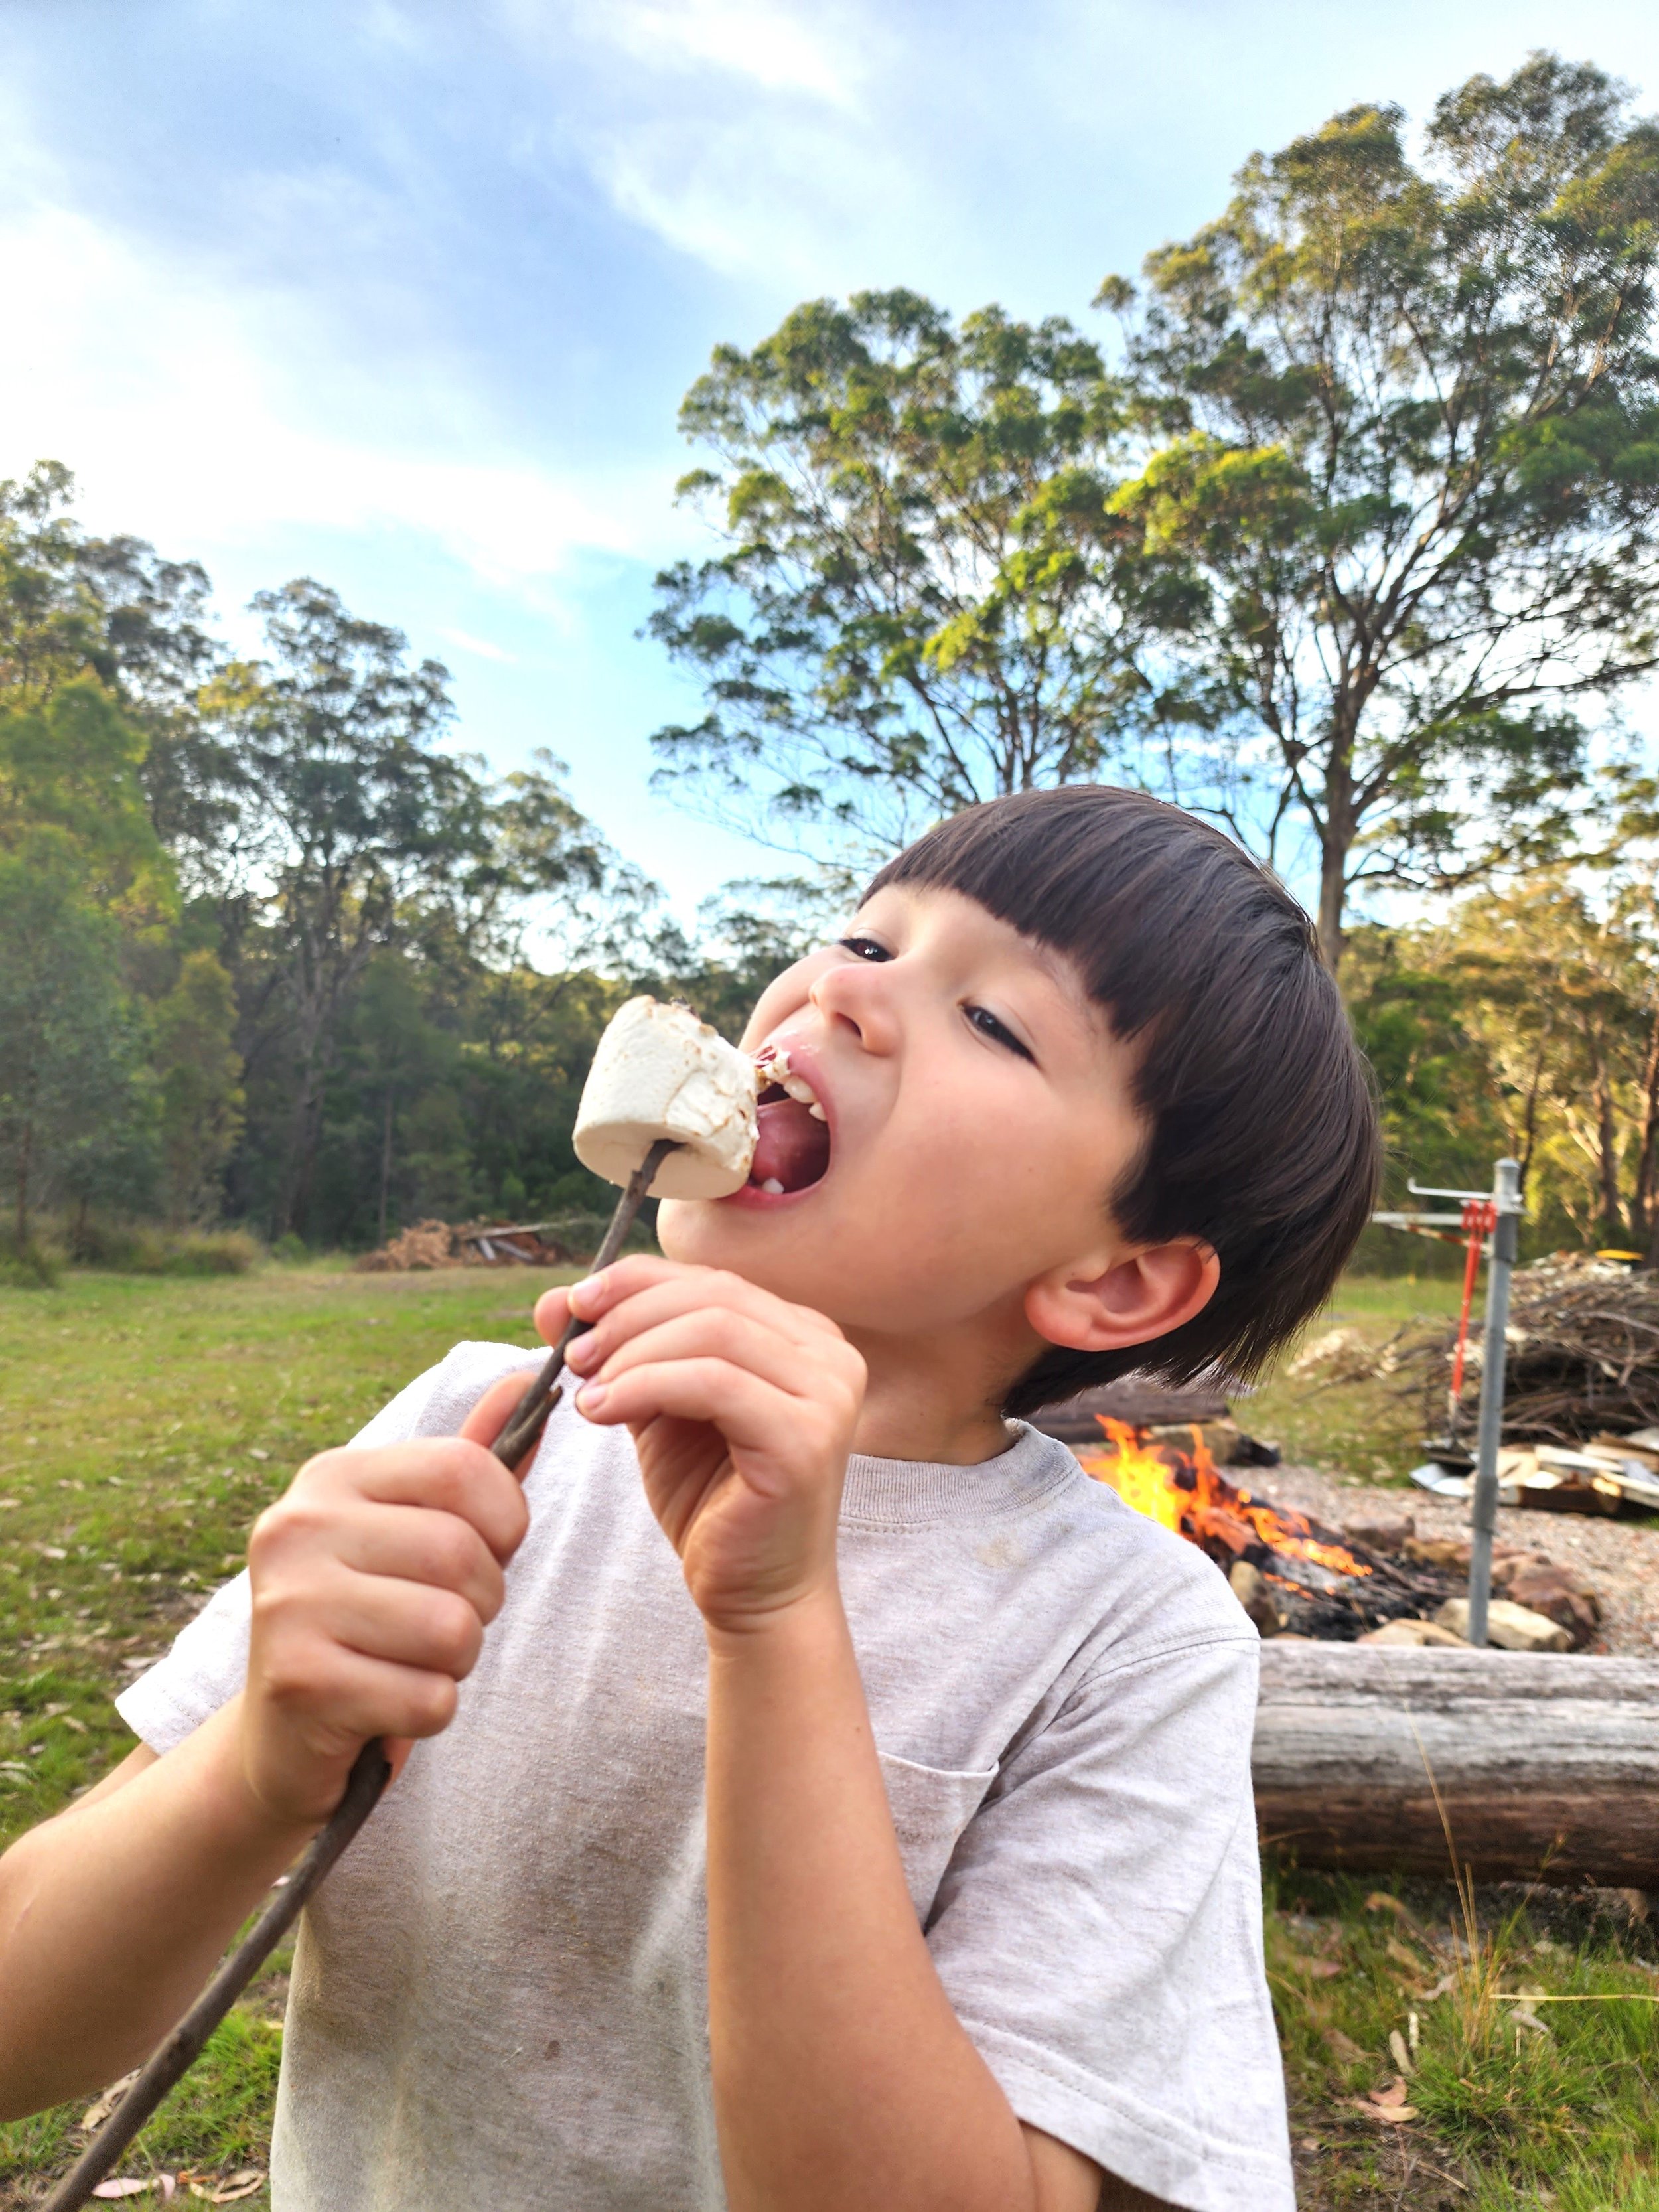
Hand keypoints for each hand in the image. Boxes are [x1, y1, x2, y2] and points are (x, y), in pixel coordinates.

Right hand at [238, 1370, 531, 1826]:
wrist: (282, 1740)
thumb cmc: (371, 1623)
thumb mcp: (416, 1533)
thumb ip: (471, 1466)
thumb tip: (528, 1377)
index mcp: (330, 1477)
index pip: (465, 1468)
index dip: (505, 1521)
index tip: (484, 1552)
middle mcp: (297, 1527)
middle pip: (462, 1554)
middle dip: (481, 1603)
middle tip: (438, 1625)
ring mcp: (289, 1604)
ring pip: (452, 1629)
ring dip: (456, 1664)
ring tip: (409, 1663)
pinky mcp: (298, 1682)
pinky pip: (428, 1698)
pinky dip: (428, 1713)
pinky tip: (384, 1707)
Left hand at [537, 1259, 865, 1634]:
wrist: (756, 1595)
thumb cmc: (710, 1501)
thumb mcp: (657, 1408)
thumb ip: (621, 1351)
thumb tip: (553, 1300)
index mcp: (803, 1336)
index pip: (713, 1280)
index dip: (636, 1281)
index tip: (571, 1306)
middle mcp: (830, 1354)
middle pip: (714, 1296)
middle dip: (629, 1315)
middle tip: (572, 1353)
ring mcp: (828, 1393)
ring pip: (714, 1331)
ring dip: (633, 1351)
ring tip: (586, 1390)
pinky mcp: (807, 1438)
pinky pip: (713, 1383)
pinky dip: (646, 1386)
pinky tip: (602, 1411)